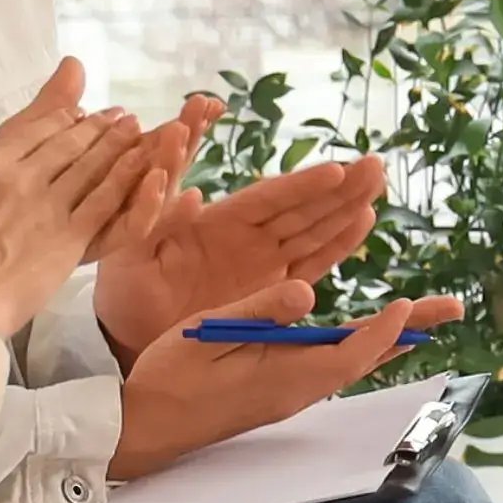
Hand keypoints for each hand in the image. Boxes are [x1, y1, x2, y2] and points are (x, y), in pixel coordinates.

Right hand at [0, 65, 144, 333]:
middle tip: (117, 115)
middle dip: (95, 125)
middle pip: (66, 141)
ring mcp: (47, 207)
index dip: (57, 113)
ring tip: (136, 128)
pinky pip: (105, 202)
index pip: (29, 127)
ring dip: (116, 144)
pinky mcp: (69, 239)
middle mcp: (20, 178)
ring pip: (91, 165)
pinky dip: (127, 182)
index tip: (76, 107)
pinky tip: (145, 169)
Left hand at [92, 138, 391, 355]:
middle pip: (301, 207)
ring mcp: (262, 263)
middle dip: (339, 187)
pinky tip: (363, 223)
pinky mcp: (271, 289)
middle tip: (376, 166)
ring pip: (314, 230)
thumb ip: (156, 218)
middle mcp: (246, 238)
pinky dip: (337, 245)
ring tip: (378, 185)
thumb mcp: (129, 252)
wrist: (128, 336)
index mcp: (215, 224)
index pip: (266, 200)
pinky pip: (311, 262)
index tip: (334, 171)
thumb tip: (188, 195)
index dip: (301, 187)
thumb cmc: (123, 292)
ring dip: (346, 207)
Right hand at [102, 284, 465, 478]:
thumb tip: (307, 292)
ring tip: (426, 318)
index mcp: (283, 377)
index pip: (348, 353)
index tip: (407, 305)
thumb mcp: (208, 332)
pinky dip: (361, 347)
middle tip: (452, 309)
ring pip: (353, 365)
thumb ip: (259, 311)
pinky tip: (371, 336)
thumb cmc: (169, 378)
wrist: (146, 428)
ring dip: (390, 339)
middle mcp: (298, 391)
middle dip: (409, 332)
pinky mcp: (281, 394)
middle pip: (365, 358)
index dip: (382, 331)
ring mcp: (292, 396)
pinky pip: (334, 369)